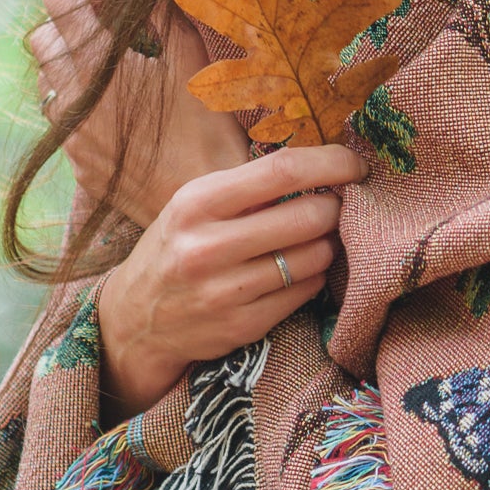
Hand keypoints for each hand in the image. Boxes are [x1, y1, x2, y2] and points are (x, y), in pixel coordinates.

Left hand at [28, 0, 248, 227]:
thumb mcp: (190, 58)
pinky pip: (63, 119)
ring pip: (48, 80)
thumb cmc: (207, 128)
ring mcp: (70, 134)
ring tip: (111, 60)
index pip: (59, 0)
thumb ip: (161, 9)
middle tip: (106, 14)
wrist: (203, 200)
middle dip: (68, 17)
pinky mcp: (77, 162)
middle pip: (41, 37)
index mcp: (98, 63)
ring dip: (70, 60)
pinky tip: (116, 105)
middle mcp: (72, 97)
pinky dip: (80, 99)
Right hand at [97, 144, 366, 418]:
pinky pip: (306, 291)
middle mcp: (207, 246)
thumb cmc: (176, 247)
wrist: (135, 321)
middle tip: (335, 207)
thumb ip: (249, 186)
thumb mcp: (194, 205)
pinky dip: (312, 277)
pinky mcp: (242, 326)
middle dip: (335, 207)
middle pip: (309, 215)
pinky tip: (296, 270)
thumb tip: (322, 163)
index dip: (332, 164)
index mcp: (196, 202)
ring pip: (315, 256)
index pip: (283, 171)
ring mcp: (225, 291)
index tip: (354, 165)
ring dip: (326, 244)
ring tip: (312, 240)